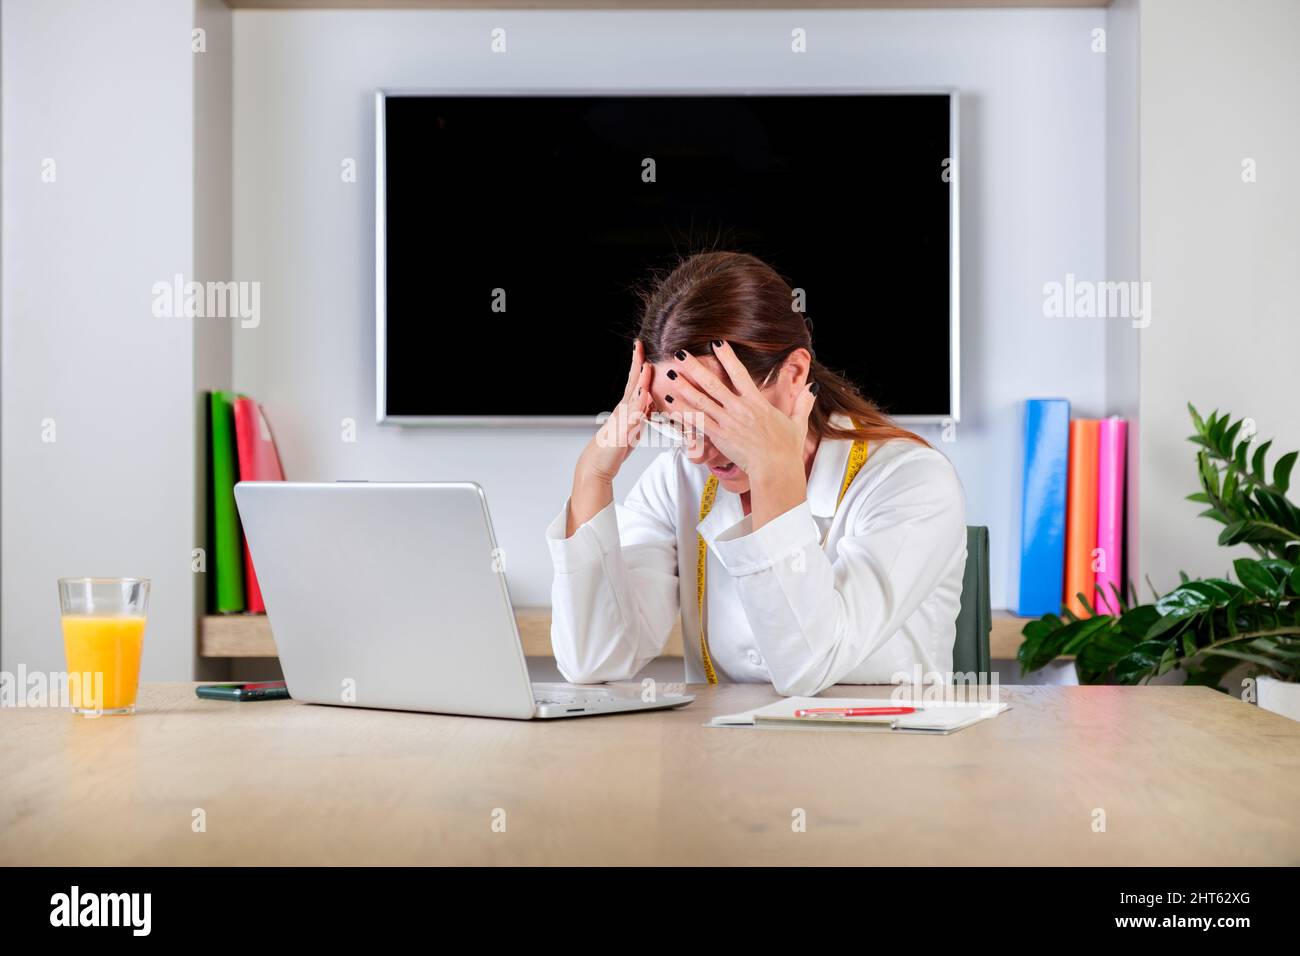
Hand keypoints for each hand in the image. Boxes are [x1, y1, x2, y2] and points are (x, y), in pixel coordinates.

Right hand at [567, 340, 652, 534]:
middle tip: (638, 345)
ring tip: (645, 365)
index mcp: (627, 408)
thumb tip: (650, 403)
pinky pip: (632, 416)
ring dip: (639, 381)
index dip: (638, 365)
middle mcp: (623, 410)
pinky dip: (639, 405)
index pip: (635, 382)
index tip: (641, 348)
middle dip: (636, 363)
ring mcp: (621, 420)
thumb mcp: (632, 428)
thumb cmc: (614, 447)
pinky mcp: (622, 432)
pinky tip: (644, 395)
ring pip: (632, 397)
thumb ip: (640, 414)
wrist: (597, 464)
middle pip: (631, 383)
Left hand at [662, 341, 815, 482]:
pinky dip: (683, 412)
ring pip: (701, 400)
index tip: (716, 343)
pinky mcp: (720, 437)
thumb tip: (812, 388)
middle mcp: (740, 409)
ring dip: (684, 386)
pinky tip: (670, 403)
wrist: (776, 469)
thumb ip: (802, 403)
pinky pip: (697, 422)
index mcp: (757, 402)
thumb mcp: (798, 422)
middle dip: (695, 367)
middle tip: (681, 353)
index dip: (727, 357)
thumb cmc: (786, 450)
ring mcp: (728, 422)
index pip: (740, 373)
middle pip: (713, 383)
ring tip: (671, 374)